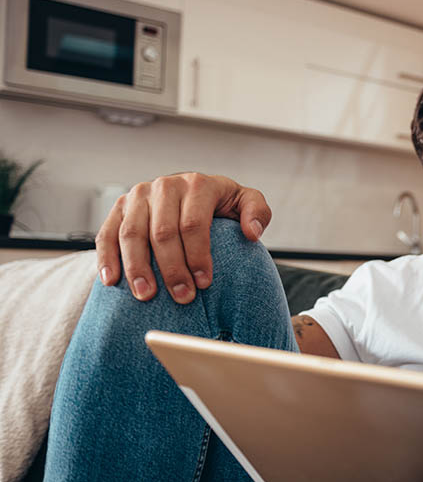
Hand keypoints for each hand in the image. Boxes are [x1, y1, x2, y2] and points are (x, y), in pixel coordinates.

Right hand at [95, 172, 271, 303]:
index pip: (193, 224)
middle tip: (182, 297)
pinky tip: (111, 281)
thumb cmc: (221, 204)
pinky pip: (107, 234)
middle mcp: (164, 186)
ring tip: (146, 296)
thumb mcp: (245, 201)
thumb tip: (251, 232)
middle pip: (163, 232)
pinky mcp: (120, 208)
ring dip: (137, 268)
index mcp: (197, 184)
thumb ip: (257, 212)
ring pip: (132, 234)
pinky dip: (106, 258)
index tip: (205, 283)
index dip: (198, 256)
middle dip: (172, 269)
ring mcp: (138, 195)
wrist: (192, 192)